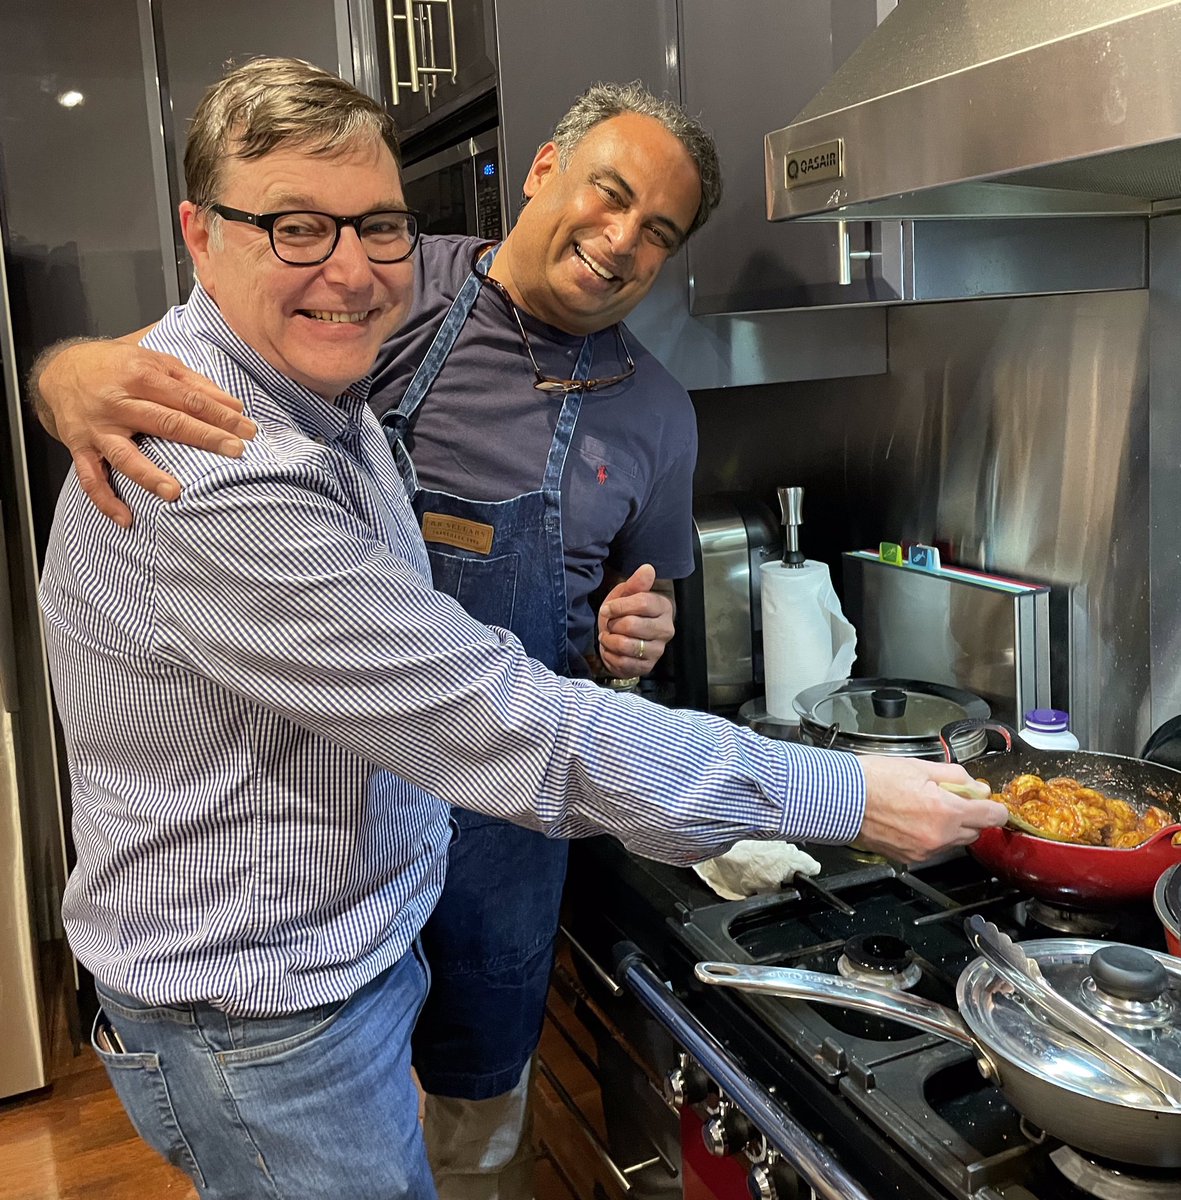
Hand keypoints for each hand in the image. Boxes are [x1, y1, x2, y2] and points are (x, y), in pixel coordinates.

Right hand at [37, 339, 255, 526]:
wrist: (61, 369)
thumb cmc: (118, 366)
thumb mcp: (156, 362)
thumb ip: (195, 383)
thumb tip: (234, 406)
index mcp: (139, 376)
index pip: (187, 399)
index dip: (220, 415)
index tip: (248, 431)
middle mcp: (117, 402)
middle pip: (165, 422)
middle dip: (203, 438)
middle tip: (235, 452)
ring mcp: (98, 428)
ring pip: (124, 455)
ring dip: (149, 475)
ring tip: (175, 493)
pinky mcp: (80, 448)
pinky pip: (90, 478)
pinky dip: (105, 501)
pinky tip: (126, 519)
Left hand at [596, 564, 674, 678]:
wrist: (621, 639)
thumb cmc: (624, 614)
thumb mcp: (626, 595)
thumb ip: (636, 583)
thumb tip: (648, 568)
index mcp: (664, 607)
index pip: (642, 603)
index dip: (619, 606)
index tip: (608, 608)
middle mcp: (666, 629)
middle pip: (632, 625)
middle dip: (613, 624)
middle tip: (610, 624)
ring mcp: (658, 650)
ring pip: (626, 645)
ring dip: (609, 640)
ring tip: (609, 636)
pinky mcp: (647, 666)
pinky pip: (623, 662)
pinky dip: (610, 655)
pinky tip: (611, 650)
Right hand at [855, 755, 1006, 862]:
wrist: (842, 800)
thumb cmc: (873, 780)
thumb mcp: (920, 767)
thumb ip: (956, 777)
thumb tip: (976, 787)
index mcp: (946, 811)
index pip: (992, 816)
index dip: (995, 807)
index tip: (990, 803)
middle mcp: (939, 836)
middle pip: (974, 831)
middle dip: (968, 815)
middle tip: (948, 796)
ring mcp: (924, 850)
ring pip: (953, 841)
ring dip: (948, 826)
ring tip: (922, 806)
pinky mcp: (909, 857)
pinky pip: (932, 848)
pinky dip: (929, 835)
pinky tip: (910, 818)